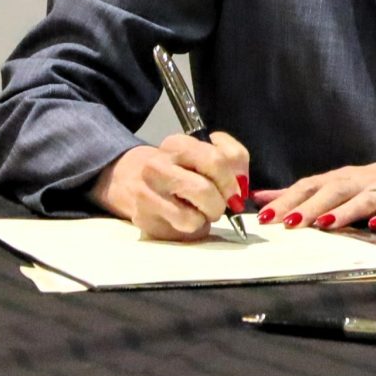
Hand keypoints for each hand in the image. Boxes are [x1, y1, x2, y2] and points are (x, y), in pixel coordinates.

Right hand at [94, 133, 250, 240]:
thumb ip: (233, 159)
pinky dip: (192, 228)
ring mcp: (146, 194)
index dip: (232, 181)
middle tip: (218, 204)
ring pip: (194, 218)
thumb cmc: (183, 168)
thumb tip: (241, 185)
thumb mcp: (209, 151)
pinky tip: (183, 217)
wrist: (134, 180)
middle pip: (204, 190)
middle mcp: (156, 166)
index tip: (235, 191)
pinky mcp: (143, 220)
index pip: (216, 160)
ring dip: (205, 218)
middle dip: (220, 203)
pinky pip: (183, 232)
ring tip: (199, 210)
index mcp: (176, 144)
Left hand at [255, 153, 375, 233]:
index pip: (312, 185)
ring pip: (367, 199)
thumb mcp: (345, 182)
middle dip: (310, 207)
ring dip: (346, 211)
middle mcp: (366, 180)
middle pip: (335, 190)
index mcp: (347, 177)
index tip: (264, 216)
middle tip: (287, 223)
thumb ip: (304, 192)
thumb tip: (260, 197)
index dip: (288, 199)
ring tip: (326, 225)